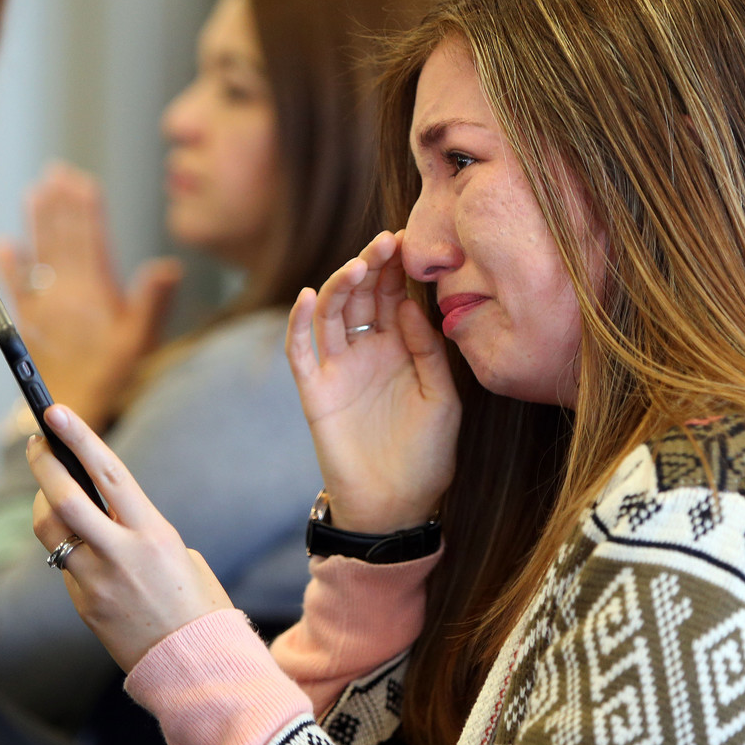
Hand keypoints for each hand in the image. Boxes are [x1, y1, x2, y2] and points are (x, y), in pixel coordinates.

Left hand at [0, 162, 182, 431]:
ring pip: (39, 253)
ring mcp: (41, 305)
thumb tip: (169, 266)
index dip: (86, 209)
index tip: (83, 181)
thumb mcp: (141, 340)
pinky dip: (8, 263)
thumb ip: (153, 302)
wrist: (69, 406)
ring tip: (36, 191)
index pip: (89, 241)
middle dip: (61, 203)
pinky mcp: (26, 320)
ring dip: (37, 221)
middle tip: (57, 172)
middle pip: (62, 239)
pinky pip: (14, 286)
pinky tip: (3, 242)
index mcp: (93, 293)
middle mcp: (64, 293)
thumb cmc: (111, 374)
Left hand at [29, 404, 231, 672]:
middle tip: (37, 442)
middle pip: (64, 499)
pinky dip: (65, 546)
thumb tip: (106, 513)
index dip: (79, 439)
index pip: (108, 474)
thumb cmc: (199, 603)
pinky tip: (77, 542)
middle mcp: (121, 554)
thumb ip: (142, 530)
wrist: (196, 663)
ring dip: (45, 504)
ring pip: (51, 531)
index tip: (55, 412)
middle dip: (44, 464)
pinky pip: (64, 565)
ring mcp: (97, 582)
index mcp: (154, 533)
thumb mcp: (181, 554)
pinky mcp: (85, 606)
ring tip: (52, 492)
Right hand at [286, 231, 460, 533]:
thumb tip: (410, 305)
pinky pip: (301, 351)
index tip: (412, 238)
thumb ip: (430, 352)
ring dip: (341, 284)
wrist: (398, 506)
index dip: (399, 268)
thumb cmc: (427, 454)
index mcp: (399, 347)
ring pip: (332, 313)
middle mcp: (366, 351)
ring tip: (360, 265)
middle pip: (363, 296)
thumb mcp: (444, 399)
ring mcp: (338, 369)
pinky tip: (309, 296)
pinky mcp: (315, 392)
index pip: (394, 295)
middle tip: (388, 242)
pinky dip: (300, 322)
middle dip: (373, 266)